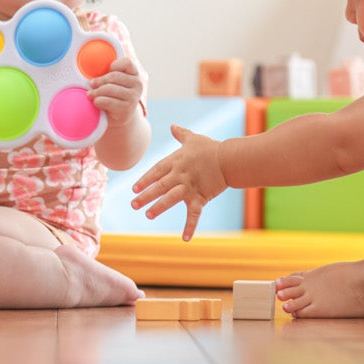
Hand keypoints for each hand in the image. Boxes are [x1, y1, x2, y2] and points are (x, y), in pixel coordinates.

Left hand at [88, 55, 145, 126]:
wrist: (119, 117)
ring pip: (108, 89)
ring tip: (91, 94)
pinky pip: (106, 101)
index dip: (114, 65)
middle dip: (99, 80)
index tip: (107, 71)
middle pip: (114, 76)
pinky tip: (97, 103)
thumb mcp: (112, 81)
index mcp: (135, 74)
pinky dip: (97, 101)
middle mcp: (138, 84)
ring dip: (95, 92)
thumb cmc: (113, 95)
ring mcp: (134, 97)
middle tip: (92, 84)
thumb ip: (108, 72)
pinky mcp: (127, 109)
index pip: (127, 62)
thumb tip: (89, 63)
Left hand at [130, 124, 226, 240]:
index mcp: (176, 161)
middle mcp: (180, 174)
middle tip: (133, 204)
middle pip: (160, 185)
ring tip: (148, 215)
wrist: (230, 159)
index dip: (145, 179)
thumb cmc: (211, 148)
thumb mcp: (194, 139)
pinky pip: (194, 213)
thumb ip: (181, 134)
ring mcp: (190, 187)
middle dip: (146, 195)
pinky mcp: (201, 197)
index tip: (134, 188)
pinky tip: (185, 238)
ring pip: (172, 198)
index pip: (156, 171)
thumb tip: (172, 126)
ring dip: (160, 207)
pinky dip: (190, 226)